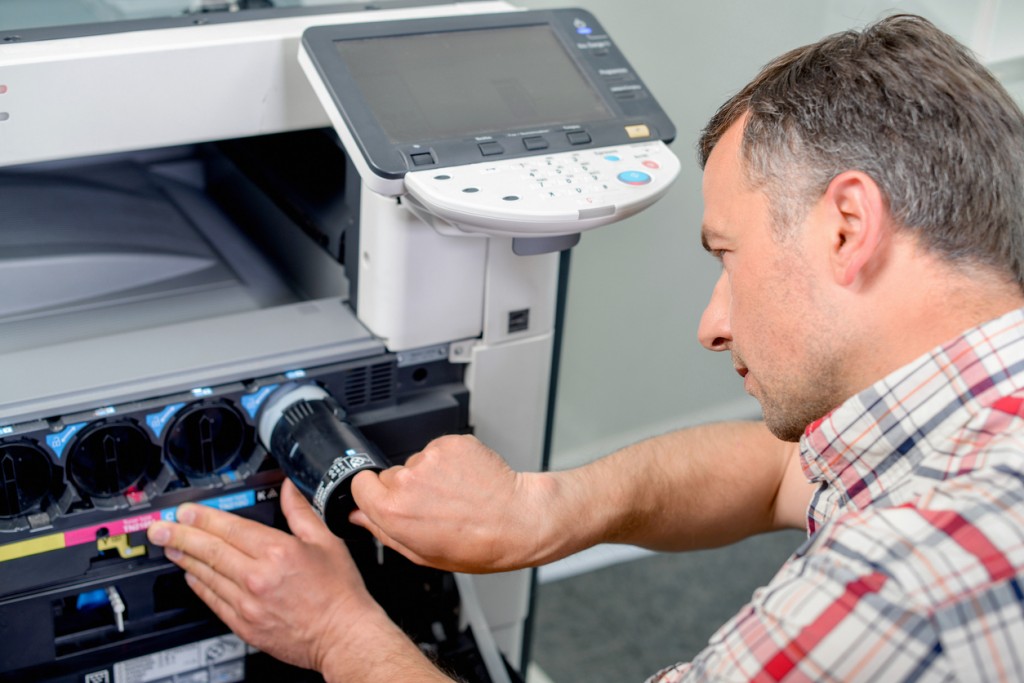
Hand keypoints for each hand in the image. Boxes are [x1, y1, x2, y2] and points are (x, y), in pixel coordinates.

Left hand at [146, 479, 427, 678]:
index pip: (231, 528)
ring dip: (185, 558)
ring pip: (207, 575)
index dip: (204, 517)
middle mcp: (258, 577)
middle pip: (211, 550)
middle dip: (181, 535)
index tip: (186, 511)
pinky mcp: (244, 625)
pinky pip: (214, 601)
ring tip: (169, 546)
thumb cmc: (339, 593)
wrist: (343, 635)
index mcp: (279, 552)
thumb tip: (290, 489)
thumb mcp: (326, 542)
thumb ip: (301, 512)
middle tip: (160, 527)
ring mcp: (248, 603)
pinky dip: (199, 586)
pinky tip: (191, 575)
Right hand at [350, 434, 553, 572]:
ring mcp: (429, 458)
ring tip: (456, 495)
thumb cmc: (477, 544)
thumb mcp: (421, 554)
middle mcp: (407, 480)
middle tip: (434, 505)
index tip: (390, 500)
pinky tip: (466, 481)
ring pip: (416, 463)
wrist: (518, 521)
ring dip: (431, 475)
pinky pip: (439, 450)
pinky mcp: (451, 443)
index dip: (375, 494)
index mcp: (392, 510)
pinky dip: (450, 462)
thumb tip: (359, 517)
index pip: (359, 484)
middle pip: (389, 475)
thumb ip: (383, 532)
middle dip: (406, 487)